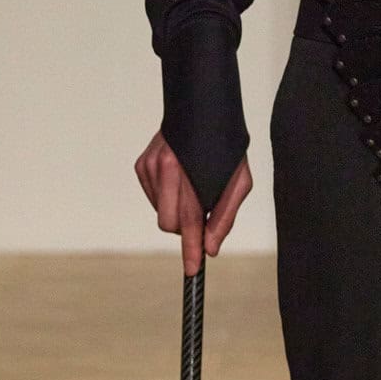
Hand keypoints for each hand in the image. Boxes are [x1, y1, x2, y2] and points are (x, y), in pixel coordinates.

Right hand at [133, 133, 250, 273]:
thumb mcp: (239, 181)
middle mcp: (165, 169)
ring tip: (192, 185)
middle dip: (184, 228)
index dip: (191, 249)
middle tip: (201, 213)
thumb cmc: (226, 147)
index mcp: (190, 174)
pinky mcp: (141, 164)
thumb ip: (224, 216)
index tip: (192, 270)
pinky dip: (166, 196)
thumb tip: (211, 249)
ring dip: (176, 209)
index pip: (188, 221)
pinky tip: (179, 177)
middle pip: (168, 225)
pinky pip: (153, 197)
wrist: (203, 109)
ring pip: (159, 212)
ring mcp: (150, 166)